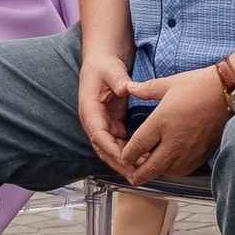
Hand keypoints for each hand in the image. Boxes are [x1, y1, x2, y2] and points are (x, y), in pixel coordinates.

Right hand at [77, 51, 137, 178]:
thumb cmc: (103, 64)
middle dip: (120, 163)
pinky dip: (132, 152)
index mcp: (89, 110)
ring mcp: (104, 124)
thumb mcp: (111, 69)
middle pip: (105, 149)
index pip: (98, 135)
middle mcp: (95, 121)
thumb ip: (119, 79)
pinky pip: (122, 142)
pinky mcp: (114, 123)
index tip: (125, 159)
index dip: (111, 149)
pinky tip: (145, 159)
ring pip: (114, 149)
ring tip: (143, 171)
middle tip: (137, 174)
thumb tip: (128, 88)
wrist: (102, 60)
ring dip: (126, 161)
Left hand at [118, 66, 234, 185]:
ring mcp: (189, 149)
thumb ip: (145, 89)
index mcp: (161, 122)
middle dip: (138, 174)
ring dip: (156, 172)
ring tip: (151, 170)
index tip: (124, 157)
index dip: (127, 156)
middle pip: (150, 167)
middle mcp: (173, 140)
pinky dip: (174, 171)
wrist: (228, 92)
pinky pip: (184, 170)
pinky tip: (171, 166)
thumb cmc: (199, 85)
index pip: (137, 147)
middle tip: (133, 177)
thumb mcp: (169, 83)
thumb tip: (128, 87)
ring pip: (167, 171)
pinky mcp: (202, 153)